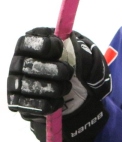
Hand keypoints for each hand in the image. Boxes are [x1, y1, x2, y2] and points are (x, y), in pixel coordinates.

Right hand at [7, 27, 111, 141]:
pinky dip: (44, 105)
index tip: (61, 49)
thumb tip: (66, 34)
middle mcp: (21, 63)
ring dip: (51, 88)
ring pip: (26, 85)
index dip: (44, 45)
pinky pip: (25, 105)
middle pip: (27, 64)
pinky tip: (56, 104)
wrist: (80, 106)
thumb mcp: (85, 56)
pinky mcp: (18, 104)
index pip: (29, 40)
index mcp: (36, 45)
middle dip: (52, 70)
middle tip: (68, 76)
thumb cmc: (84, 75)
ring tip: (66, 90)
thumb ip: (76, 45)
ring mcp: (16, 84)